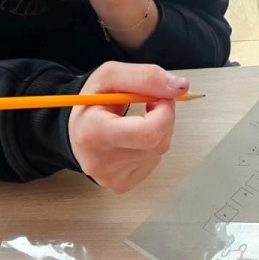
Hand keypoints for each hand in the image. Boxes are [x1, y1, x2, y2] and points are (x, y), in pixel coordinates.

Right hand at [67, 61, 188, 192]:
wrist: (78, 126)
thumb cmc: (92, 101)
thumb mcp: (111, 75)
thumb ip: (146, 77)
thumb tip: (180, 87)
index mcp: (93, 132)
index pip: (148, 132)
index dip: (165, 112)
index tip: (160, 98)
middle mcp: (100, 161)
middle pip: (157, 142)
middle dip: (164, 119)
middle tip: (152, 105)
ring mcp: (111, 177)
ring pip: (158, 151)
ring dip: (158, 131)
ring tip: (136, 121)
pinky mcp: (121, 184)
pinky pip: (153, 161)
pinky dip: (151, 146)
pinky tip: (134, 138)